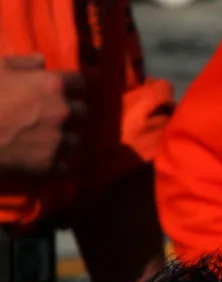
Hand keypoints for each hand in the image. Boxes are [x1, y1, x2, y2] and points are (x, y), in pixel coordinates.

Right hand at [0, 57, 84, 173]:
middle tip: (55, 115)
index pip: (80, 83)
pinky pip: (70, 164)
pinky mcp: (51, 163)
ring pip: (78, 139)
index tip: (64, 91)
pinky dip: (62, 161)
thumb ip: (22, 63)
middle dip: (71, 112)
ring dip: (68, 138)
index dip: (72, 87)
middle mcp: (62, 111)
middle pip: (83, 112)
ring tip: (52, 138)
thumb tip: (42, 61)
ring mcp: (58, 139)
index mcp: (52, 85)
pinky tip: (51, 157)